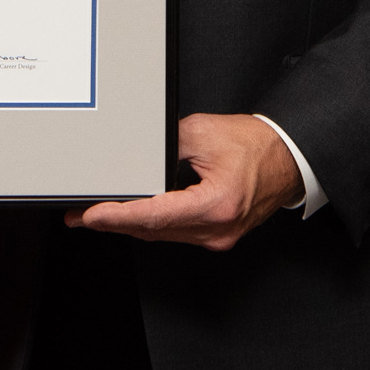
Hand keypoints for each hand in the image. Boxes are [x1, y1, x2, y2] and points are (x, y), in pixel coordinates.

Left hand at [68, 113, 301, 250]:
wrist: (288, 157)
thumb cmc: (255, 145)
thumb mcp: (202, 133)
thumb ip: (164, 144)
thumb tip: (133, 155)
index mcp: (215, 206)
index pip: (154, 216)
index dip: (118, 216)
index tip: (91, 215)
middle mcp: (217, 230)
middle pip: (154, 231)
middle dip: (114, 223)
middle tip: (80, 216)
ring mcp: (218, 236)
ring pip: (163, 235)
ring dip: (130, 226)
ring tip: (99, 216)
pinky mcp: (217, 234)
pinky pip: (176, 233)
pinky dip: (151, 225)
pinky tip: (133, 217)